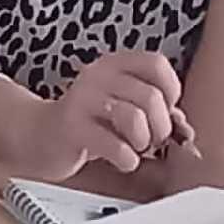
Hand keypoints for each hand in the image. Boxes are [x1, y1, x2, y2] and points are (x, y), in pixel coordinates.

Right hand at [1, 52, 189, 179]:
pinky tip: (122, 160)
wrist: (38, 136)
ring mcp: (83, 99)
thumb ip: (153, 113)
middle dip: (160, 127)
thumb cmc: (89, 124)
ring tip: (135, 149)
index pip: (157, 64)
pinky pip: (114, 145)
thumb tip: (186, 130)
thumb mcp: (122, 110)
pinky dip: (127, 159)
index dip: (170, 90)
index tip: (165, 111)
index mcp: (114, 64)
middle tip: (152, 141)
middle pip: (151, 97)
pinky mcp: (72, 127)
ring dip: (144, 142)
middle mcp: (98, 75)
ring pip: (135, 118)